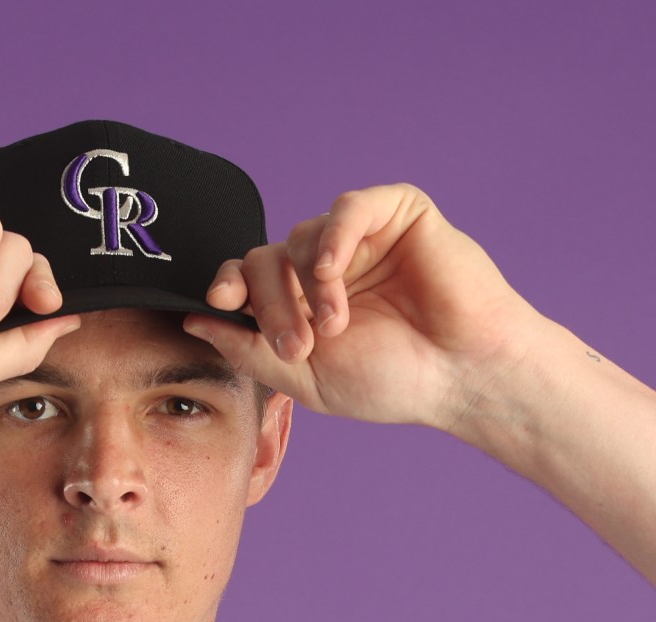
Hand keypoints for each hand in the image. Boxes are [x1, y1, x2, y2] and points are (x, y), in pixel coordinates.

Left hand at [181, 184, 544, 432]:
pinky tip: (334, 275)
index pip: (249, 277)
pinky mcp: (398, 213)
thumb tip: (191, 321)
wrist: (464, 375)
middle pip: (266, 258)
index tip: (217, 303)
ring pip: (300, 236)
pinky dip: (332, 239)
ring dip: (306, 287)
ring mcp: (360, 237)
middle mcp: (327, 263)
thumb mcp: (306, 379)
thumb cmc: (396, 380)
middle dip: (268, 303)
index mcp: (303, 300)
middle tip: (297, 345)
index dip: (227, 284)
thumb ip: (248, 349)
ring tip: (332, 328)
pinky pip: (347, 209)